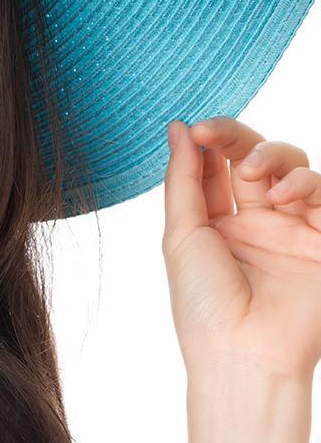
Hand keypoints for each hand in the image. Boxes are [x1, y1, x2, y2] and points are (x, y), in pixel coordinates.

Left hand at [162, 115, 320, 380]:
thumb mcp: (182, 235)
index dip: (208, 141)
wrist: (244, 354)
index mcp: (216, 223)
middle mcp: (256, 223)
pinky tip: (284, 196)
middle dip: (236, 137)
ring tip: (253, 173)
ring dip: (272, 156)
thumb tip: (177, 127)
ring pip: (294, 167)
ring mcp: (292, 231)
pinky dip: (305, 184)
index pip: (217, 166)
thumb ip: (183, 179)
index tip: (194, 128)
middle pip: (254, 157)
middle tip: (215, 133)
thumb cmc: (203, 303)